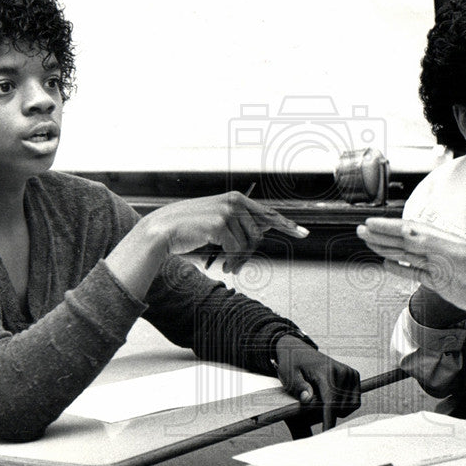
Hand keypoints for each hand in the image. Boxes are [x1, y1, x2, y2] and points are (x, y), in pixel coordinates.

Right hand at [143, 192, 308, 273]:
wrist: (162, 230)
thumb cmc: (189, 228)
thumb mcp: (216, 220)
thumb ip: (239, 222)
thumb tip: (261, 231)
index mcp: (236, 198)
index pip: (268, 212)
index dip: (287, 224)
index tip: (303, 232)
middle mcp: (234, 201)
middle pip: (259, 234)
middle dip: (250, 254)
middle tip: (237, 267)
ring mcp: (227, 211)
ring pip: (249, 244)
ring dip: (240, 261)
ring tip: (229, 267)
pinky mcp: (219, 224)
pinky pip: (236, 250)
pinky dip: (232, 262)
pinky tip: (224, 266)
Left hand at [273, 335, 360, 431]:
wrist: (298, 350)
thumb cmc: (292, 364)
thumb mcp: (288, 375)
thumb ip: (298, 387)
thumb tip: (308, 399)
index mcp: (324, 371)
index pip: (330, 400)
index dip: (329, 420)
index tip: (326, 434)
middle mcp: (341, 370)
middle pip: (340, 406)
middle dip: (328, 413)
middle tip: (313, 406)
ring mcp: (349, 372)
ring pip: (350, 406)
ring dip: (337, 410)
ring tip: (323, 402)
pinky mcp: (354, 375)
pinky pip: (355, 401)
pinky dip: (345, 406)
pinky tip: (333, 400)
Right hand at [357, 218, 465, 341]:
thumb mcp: (461, 256)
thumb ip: (433, 244)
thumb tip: (407, 233)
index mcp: (442, 241)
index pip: (409, 231)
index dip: (388, 227)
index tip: (370, 224)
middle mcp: (438, 252)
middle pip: (404, 241)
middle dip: (382, 236)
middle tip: (361, 231)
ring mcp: (438, 268)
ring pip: (406, 256)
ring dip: (387, 248)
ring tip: (369, 243)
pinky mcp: (441, 283)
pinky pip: (414, 274)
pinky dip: (399, 269)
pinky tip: (387, 264)